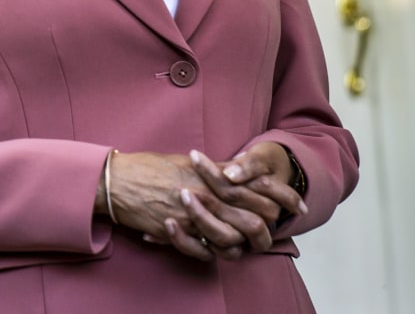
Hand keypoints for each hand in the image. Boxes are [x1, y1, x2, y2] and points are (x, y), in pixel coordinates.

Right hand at [133, 143, 306, 261]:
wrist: (117, 180)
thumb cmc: (148, 167)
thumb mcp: (184, 163)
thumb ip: (213, 170)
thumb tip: (233, 171)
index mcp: (212, 174)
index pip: (258, 186)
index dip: (283, 196)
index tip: (297, 203)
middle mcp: (206, 194)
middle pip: (253, 216)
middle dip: (269, 227)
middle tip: (276, 230)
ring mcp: (193, 215)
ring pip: (233, 239)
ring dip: (242, 244)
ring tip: (247, 244)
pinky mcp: (178, 232)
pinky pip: (205, 251)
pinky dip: (213, 253)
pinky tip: (218, 250)